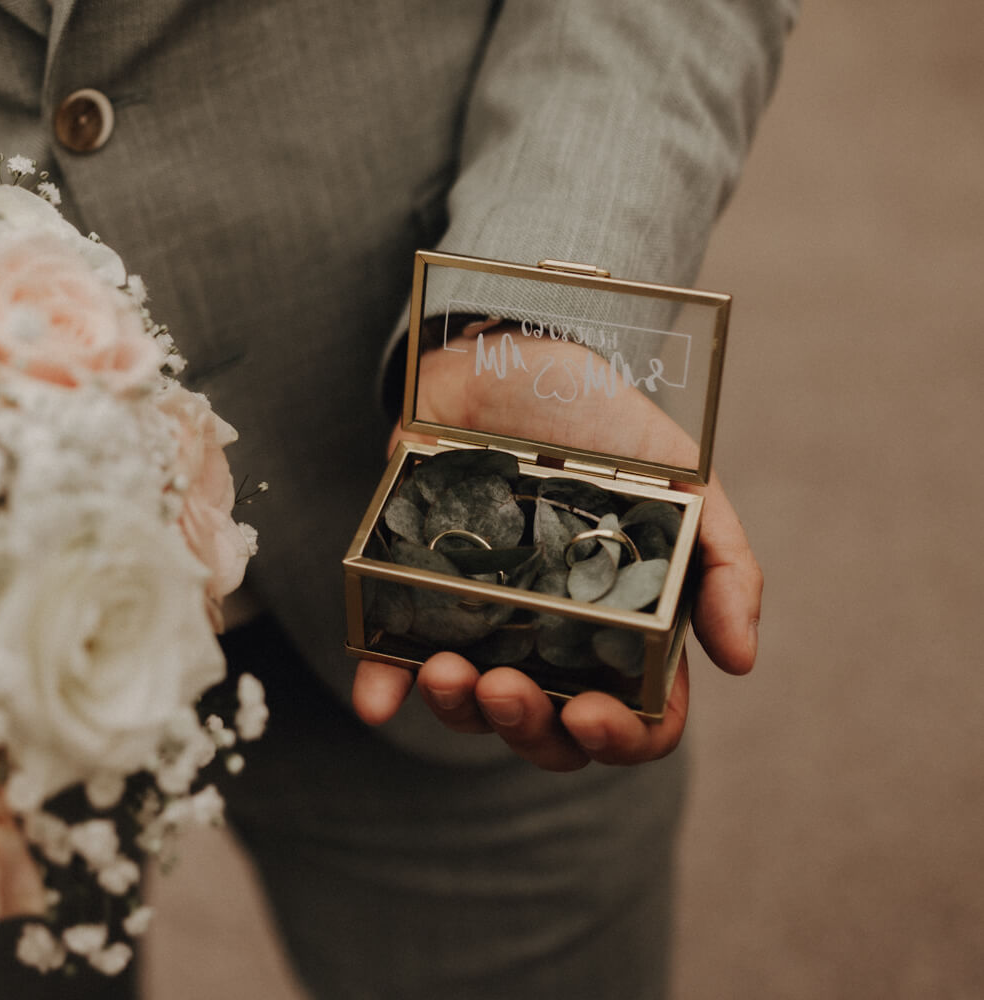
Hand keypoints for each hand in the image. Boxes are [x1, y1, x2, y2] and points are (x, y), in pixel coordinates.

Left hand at [352, 332, 761, 770]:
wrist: (508, 357)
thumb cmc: (605, 424)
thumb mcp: (685, 480)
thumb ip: (722, 563)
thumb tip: (741, 660)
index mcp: (627, 632)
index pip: (638, 719)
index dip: (621, 737)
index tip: (595, 715)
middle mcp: (557, 642)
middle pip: (552, 733)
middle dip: (529, 728)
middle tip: (505, 688)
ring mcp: (488, 625)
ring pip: (474, 709)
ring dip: (458, 710)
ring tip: (445, 670)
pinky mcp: (422, 595)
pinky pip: (396, 661)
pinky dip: (384, 688)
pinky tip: (376, 700)